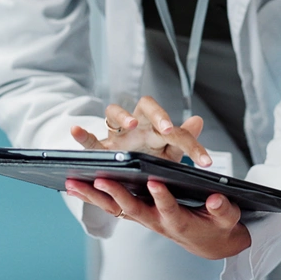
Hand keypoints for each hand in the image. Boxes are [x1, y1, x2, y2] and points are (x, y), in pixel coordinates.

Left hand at [65, 178, 250, 259]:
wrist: (208, 243)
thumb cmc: (218, 226)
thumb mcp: (228, 218)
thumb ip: (223, 209)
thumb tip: (216, 200)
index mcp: (180, 222)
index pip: (169, 209)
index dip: (162, 197)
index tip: (155, 181)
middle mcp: (156, 222)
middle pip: (132, 209)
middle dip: (116, 194)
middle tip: (100, 179)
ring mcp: (144, 219)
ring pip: (115, 208)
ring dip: (94, 197)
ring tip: (72, 183)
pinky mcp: (137, 215)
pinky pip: (112, 207)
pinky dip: (94, 197)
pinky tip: (75, 187)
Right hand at [70, 96, 212, 166]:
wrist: (126, 174)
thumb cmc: (149, 159)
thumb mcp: (168, 155)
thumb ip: (183, 143)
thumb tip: (199, 120)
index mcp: (157, 128)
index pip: (176, 128)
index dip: (191, 142)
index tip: (205, 160)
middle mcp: (137, 125)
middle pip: (146, 105)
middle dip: (158, 115)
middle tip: (168, 129)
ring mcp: (117, 134)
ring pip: (114, 112)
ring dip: (123, 115)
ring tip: (131, 125)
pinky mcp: (100, 146)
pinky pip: (89, 138)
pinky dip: (81, 134)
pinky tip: (76, 131)